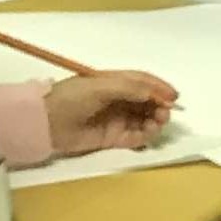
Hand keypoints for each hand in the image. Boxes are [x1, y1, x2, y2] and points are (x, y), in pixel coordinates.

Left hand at [44, 70, 177, 157]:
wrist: (46, 123)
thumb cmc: (71, 98)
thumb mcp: (100, 86)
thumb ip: (129, 88)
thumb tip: (153, 95)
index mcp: (113, 82)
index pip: (141, 82)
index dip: (158, 87)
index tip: (174, 96)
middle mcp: (117, 100)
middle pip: (147, 102)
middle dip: (160, 105)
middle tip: (166, 112)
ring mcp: (116, 120)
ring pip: (145, 120)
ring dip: (156, 120)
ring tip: (158, 122)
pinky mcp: (113, 139)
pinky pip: (136, 137)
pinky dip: (146, 135)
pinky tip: (148, 132)